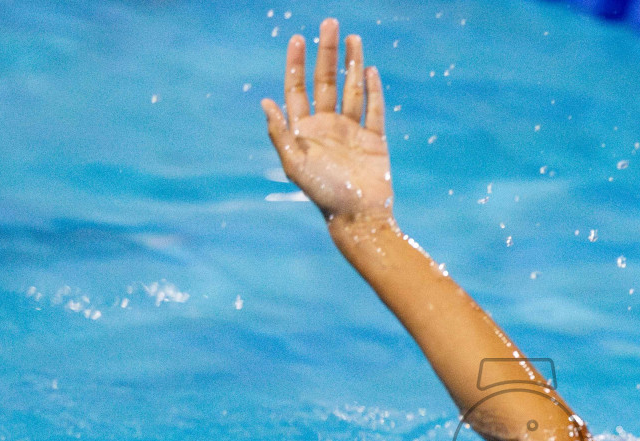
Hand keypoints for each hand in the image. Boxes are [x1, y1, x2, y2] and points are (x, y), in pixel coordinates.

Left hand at [262, 19, 392, 224]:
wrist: (359, 218)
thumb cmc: (324, 194)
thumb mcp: (295, 164)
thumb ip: (280, 133)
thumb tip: (265, 102)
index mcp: (305, 131)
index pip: (298, 89)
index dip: (296, 63)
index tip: (297, 38)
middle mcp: (327, 127)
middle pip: (326, 81)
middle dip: (327, 53)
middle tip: (330, 23)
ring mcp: (352, 132)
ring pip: (352, 90)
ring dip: (353, 64)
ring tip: (354, 38)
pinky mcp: (375, 141)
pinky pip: (374, 110)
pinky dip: (373, 90)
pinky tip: (371, 71)